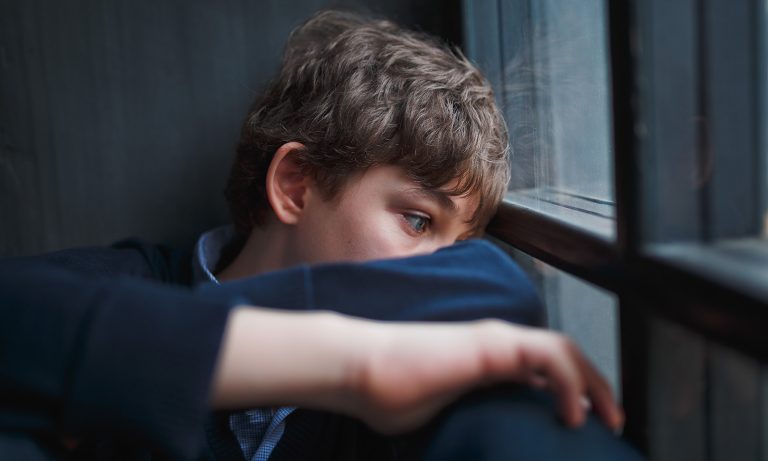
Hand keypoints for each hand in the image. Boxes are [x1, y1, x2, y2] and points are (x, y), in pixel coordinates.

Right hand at [346, 319, 623, 433]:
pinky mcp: (491, 345)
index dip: (571, 392)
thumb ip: (470, 421)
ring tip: (608, 417)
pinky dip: (572, 382)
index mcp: (487, 362)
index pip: (543, 370)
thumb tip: (479, 449)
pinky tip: (574, 413)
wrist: (362, 370)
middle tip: (612, 421)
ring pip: (563, 349)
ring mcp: (494, 340)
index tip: (585, 425)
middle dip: (594, 385)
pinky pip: (548, 355)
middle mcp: (496, 345)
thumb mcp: (443, 416)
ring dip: (593, 381)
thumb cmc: (390, 396)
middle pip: (562, 356)